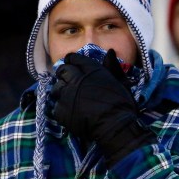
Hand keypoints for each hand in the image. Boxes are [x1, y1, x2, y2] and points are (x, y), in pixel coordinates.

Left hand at [50, 49, 152, 164]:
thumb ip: (112, 67)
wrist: (116, 127)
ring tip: (70, 97)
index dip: (73, 61)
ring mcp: (66, 95)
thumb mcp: (120, 82)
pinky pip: (56, 106)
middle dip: (64, 74)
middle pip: (62, 70)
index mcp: (91, 70)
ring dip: (62, 90)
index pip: (74, 58)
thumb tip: (109, 51)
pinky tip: (72, 111)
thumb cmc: (122, 104)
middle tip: (70, 82)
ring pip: (56, 88)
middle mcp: (76, 79)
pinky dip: (62, 108)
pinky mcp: (61, 110)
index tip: (73, 66)